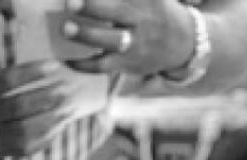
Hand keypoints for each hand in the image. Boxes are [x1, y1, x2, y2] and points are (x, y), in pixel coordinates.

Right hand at [0, 62, 77, 156]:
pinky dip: (44, 138)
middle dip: (46, 96)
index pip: (6, 81)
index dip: (32, 72)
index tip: (55, 64)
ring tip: (69, 107)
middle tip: (68, 88)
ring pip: (23, 131)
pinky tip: (59, 126)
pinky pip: (24, 148)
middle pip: (18, 107)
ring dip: (50, 118)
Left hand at [63, 0, 193, 76]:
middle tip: (70, 2)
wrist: (182, 43)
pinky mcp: (127, 63)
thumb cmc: (154, 12)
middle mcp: (142, 19)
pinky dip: (82, 64)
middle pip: (118, 11)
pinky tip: (64, 58)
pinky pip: (102, 66)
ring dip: (87, 35)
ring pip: (111, 40)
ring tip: (66, 28)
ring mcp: (135, 42)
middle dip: (93, 6)